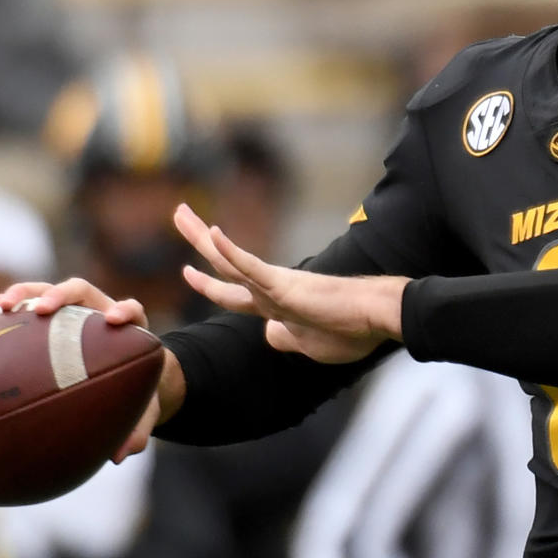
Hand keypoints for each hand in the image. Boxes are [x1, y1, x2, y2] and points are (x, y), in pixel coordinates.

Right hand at [0, 278, 184, 461]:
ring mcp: (70, 312)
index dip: (124, 310)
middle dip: (60, 294)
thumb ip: (137, 430)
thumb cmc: (131, 394)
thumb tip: (121, 455)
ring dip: (22, 295)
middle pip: (80, 290)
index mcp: (126, 329)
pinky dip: (4, 313)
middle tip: (42, 309)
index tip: (112, 318)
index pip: (130, 309)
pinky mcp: (47, 319)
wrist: (120, 380)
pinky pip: (24, 309)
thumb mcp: (140, 413)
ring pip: (45, 292)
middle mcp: (97, 312)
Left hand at [173, 203, 406, 363]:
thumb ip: (286, 337)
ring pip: (229, 259)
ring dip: (201, 236)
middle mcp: (271, 289)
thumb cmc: (351, 331)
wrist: (378, 317)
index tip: (187, 269)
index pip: (232, 290)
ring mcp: (277, 286)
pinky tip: (213, 232)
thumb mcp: (309, 344)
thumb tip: (269, 332)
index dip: (207, 281)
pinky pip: (252, 267)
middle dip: (198, 239)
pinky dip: (231, 251)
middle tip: (179, 213)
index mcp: (275, 304)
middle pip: (224, 263)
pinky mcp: (286, 286)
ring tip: (180, 212)